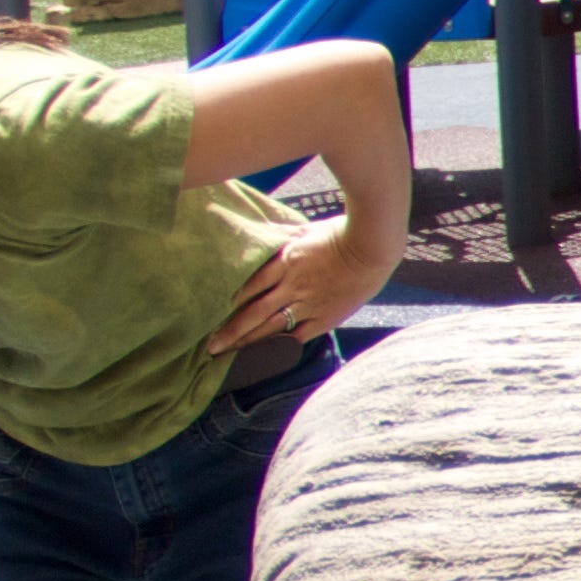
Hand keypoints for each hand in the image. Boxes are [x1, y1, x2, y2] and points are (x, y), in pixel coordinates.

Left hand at [204, 215, 396, 362]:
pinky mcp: (327, 315)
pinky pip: (300, 334)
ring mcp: (308, 303)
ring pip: (271, 327)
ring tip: (229, 352)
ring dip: (248, 341)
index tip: (208, 312)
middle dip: (229, 331)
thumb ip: (282, 232)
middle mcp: (291, 286)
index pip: (246, 287)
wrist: (372, 247)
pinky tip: (270, 351)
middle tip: (209, 346)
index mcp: (283, 262)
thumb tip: (261, 228)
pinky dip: (283, 343)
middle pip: (252, 313)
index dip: (225, 303)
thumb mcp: (305, 228)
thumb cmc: (341, 232)